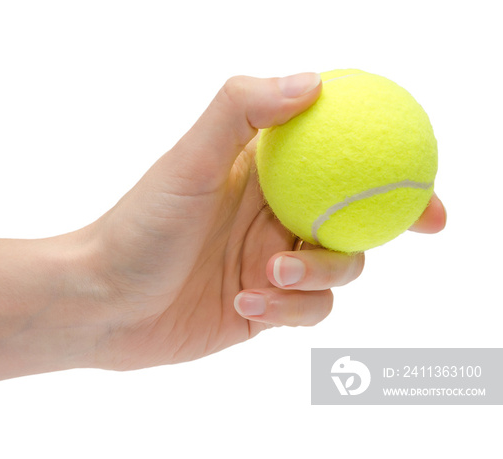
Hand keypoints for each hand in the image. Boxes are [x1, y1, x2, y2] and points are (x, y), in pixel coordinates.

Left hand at [81, 73, 445, 369]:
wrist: (102, 302)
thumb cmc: (139, 226)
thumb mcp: (189, 161)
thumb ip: (241, 111)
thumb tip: (312, 81)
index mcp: (261, 174)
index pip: (334, 156)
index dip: (384, 157)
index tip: (421, 166)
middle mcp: (271, 216)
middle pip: (354, 213)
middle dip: (390, 219)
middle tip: (423, 223)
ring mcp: (270, 263)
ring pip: (339, 267)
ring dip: (318, 273)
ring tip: (266, 276)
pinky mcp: (264, 307)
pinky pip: (308, 310)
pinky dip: (287, 309)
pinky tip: (244, 305)